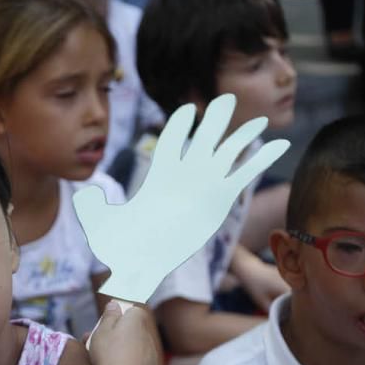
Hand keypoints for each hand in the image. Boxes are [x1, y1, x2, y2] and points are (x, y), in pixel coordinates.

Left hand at [73, 94, 289, 303]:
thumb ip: (92, 207)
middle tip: (227, 98)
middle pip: (205, 138)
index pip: (173, 141)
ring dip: (244, 135)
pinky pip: (246, 174)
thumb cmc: (122, 247)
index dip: (180, 125)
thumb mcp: (100, 223)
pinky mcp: (222, 199)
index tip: (187, 110)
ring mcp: (207, 186)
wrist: (146, 265)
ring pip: (228, 152)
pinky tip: (281, 145)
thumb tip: (84, 194)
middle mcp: (186, 175)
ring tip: (263, 118)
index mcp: (160, 173)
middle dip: (216, 120)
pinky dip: (263, 159)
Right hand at [85, 302, 157, 364]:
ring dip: (127, 349)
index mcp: (135, 321)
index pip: (134, 310)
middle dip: (122, 333)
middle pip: (135, 330)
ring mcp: (152, 354)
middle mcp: (147, 335)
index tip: (110, 321)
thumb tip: (114, 304)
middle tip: (103, 341)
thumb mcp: (101, 331)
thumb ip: (109, 316)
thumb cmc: (108, 355)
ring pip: (138, 347)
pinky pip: (141, 363)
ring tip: (107, 359)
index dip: (123, 314)